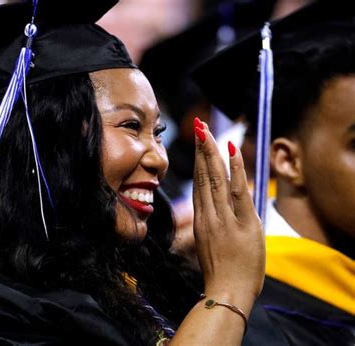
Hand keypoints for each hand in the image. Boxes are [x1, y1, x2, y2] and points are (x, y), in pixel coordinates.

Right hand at [192, 118, 264, 299]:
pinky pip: (238, 191)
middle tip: (200, 126)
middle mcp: (209, 215)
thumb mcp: (209, 246)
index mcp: (201, 220)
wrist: (226, 294)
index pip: (199, 184)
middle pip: (204, 176)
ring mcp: (225, 218)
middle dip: (202, 149)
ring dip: (212, 153)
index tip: (199, 143)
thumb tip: (212, 210)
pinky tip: (232, 151)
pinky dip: (235, 170)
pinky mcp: (242, 224)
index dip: (198, 161)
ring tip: (207, 131)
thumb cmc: (220, 273)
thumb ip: (210, 225)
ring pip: (216, 179)